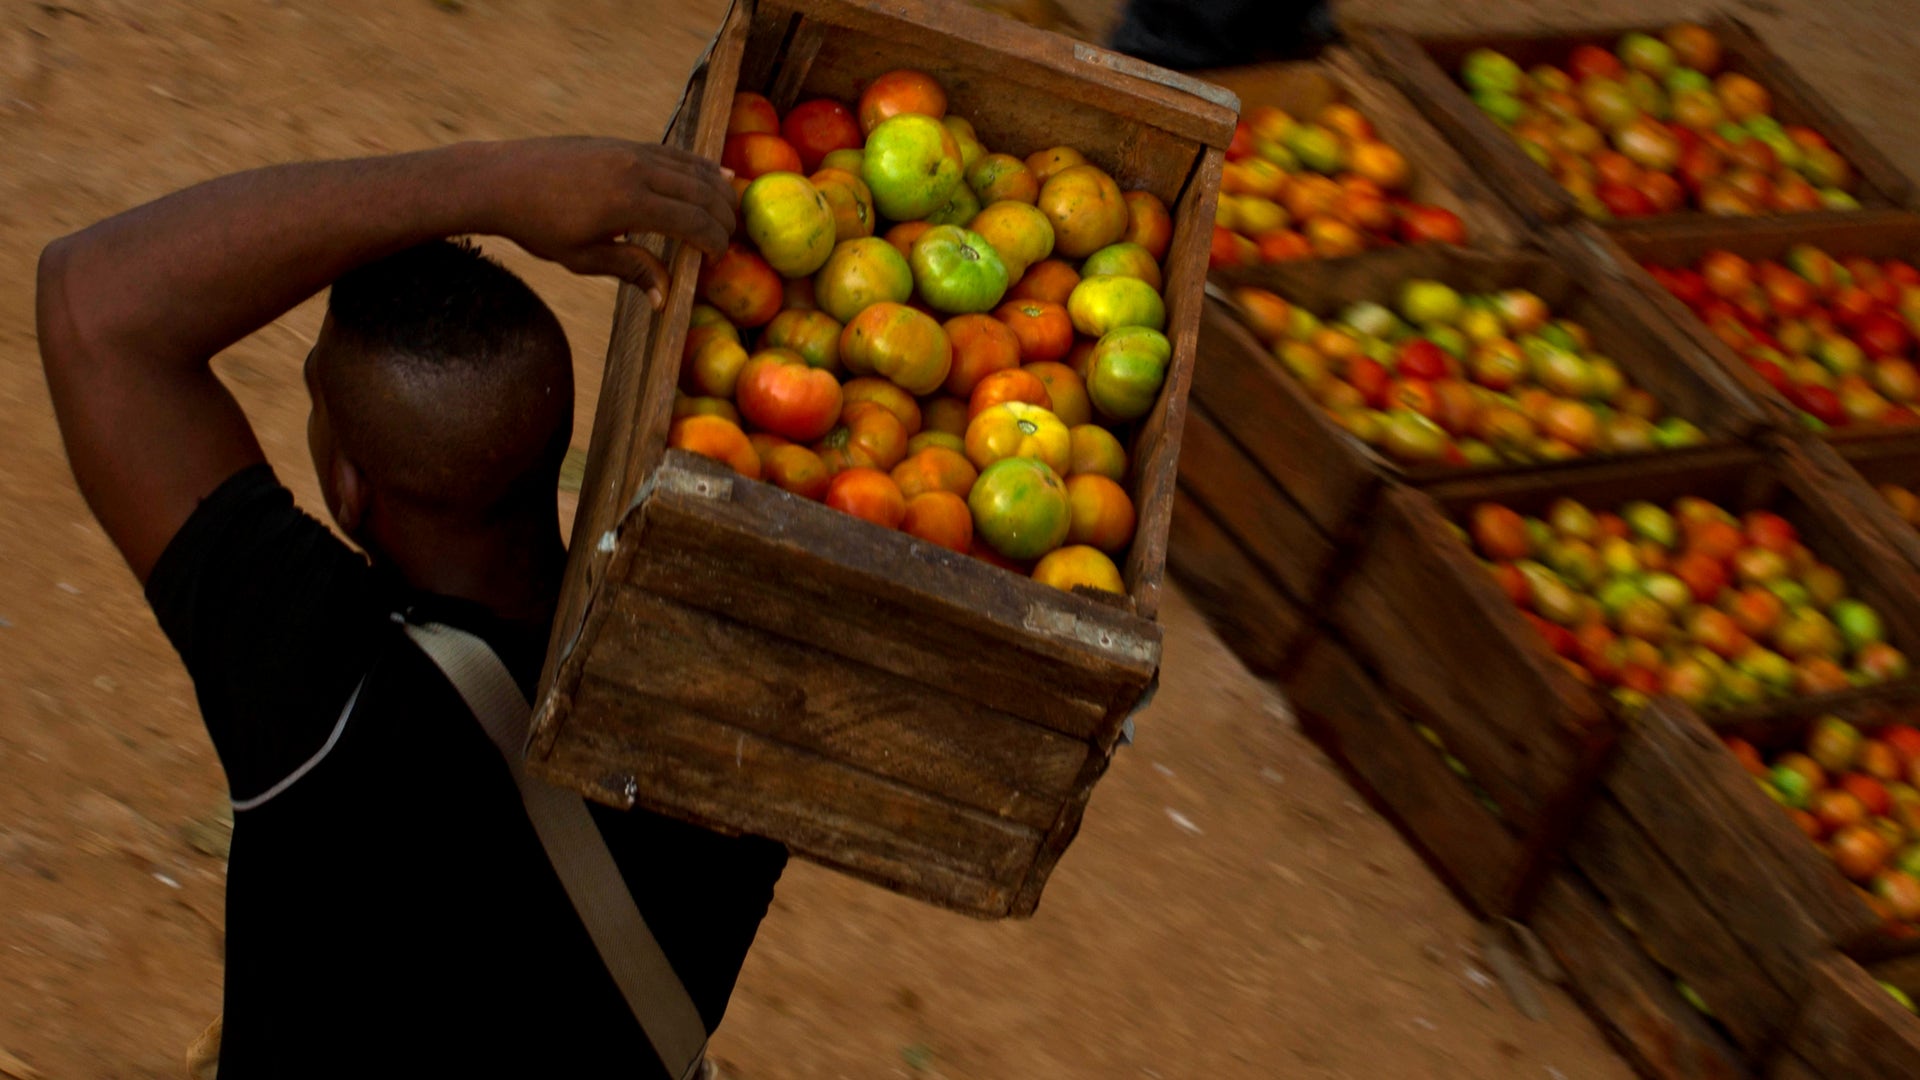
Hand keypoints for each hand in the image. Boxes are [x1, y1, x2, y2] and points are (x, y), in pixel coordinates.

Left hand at [473, 137, 736, 304]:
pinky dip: (700, 166)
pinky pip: (674, 153)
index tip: (717, 261)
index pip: (693, 221)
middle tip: (731, 240)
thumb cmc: (537, 226)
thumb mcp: (583, 257)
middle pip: (702, 191)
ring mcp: (630, 151)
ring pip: (693, 166)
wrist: (501, 179)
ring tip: (732, 211)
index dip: (714, 242)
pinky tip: (716, 175)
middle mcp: (636, 170)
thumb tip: (665, 299)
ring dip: (718, 189)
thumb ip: (631, 270)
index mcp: (629, 204)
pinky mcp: (622, 143)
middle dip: (723, 217)